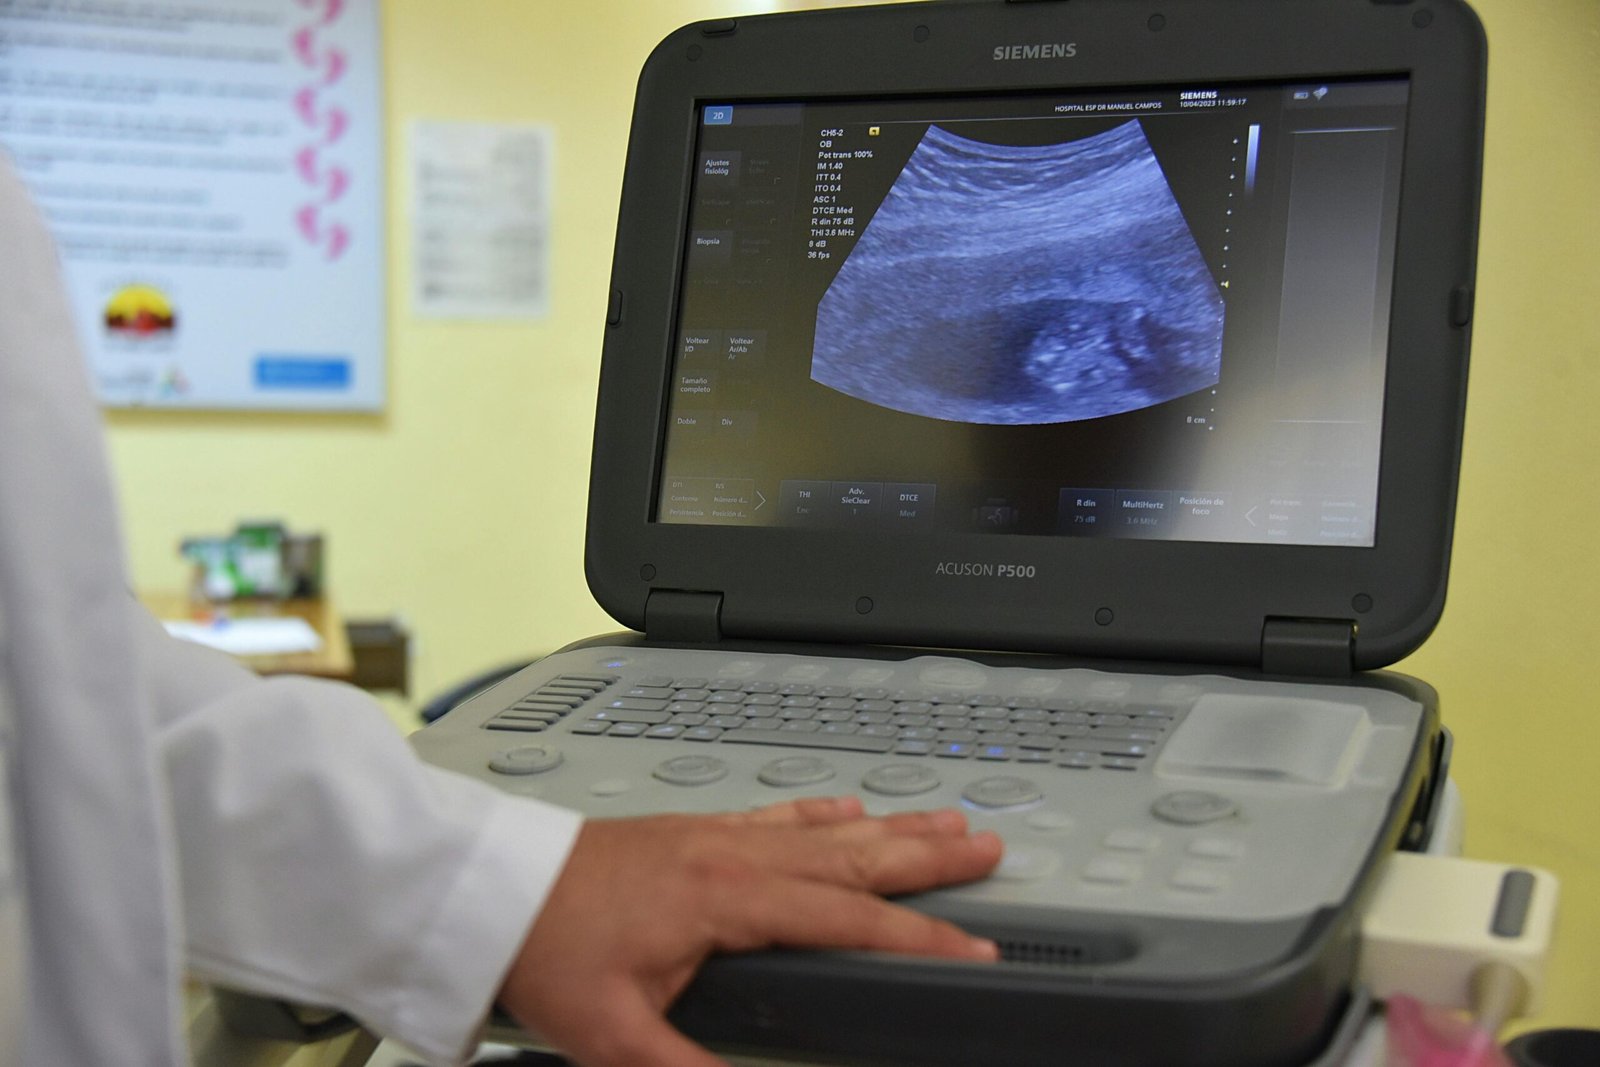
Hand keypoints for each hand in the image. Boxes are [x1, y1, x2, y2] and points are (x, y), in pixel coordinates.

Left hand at [497, 795, 1002, 1066]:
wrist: (487, 887)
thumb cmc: (543, 948)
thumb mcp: (615, 1037)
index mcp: (727, 897)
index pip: (848, 919)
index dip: (918, 936)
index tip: (974, 946)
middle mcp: (731, 855)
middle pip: (853, 854)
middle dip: (927, 855)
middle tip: (989, 846)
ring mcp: (714, 835)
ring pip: (825, 827)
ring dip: (889, 825)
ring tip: (943, 820)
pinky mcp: (692, 831)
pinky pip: (777, 813)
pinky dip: (822, 809)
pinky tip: (843, 806)